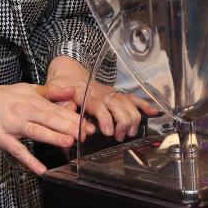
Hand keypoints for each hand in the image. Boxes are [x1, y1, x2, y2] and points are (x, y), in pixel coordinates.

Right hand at [0, 74, 95, 174]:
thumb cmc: (2, 96)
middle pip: (48, 118)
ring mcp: (11, 125)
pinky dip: (29, 160)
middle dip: (67, 127)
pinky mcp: (1, 138)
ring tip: (67, 143)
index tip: (89, 126)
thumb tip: (72, 91)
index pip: (56, 109)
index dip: (73, 118)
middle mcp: (23, 110)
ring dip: (51, 137)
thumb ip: (51, 92)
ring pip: (34, 131)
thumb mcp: (27, 89)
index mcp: (32, 99)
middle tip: (85, 135)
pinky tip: (41, 169)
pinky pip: (17, 150)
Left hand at [46, 56, 160, 141]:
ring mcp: (110, 92)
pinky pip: (132, 97)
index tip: (109, 132)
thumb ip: (59, 102)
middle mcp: (101, 93)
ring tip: (130, 133)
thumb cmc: (61, 85)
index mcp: (85, 94)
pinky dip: (144, 104)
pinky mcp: (116, 93)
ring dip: (133, 118)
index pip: (99, 106)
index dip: (106, 119)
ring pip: (128, 103)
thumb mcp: (54, 92)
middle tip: (119, 137)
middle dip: (123, 122)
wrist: (67, 70)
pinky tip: (153, 112)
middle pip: (118, 106)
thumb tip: (68, 112)